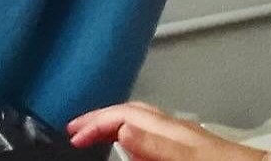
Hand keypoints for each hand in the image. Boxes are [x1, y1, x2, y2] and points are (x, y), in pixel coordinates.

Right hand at [68, 102, 265, 160]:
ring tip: (98, 137)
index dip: (96, 121)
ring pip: (144, 123)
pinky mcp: (196, 148)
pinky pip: (156, 135)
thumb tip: (123, 131)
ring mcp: (188, 137)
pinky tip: (137, 151)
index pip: (124, 114)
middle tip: (77, 131)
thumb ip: (155, 147)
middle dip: (101, 119)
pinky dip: (137, 138)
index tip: (74, 134)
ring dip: (117, 127)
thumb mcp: (188, 159)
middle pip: (132, 113)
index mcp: (172, 129)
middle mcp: (178, 128)